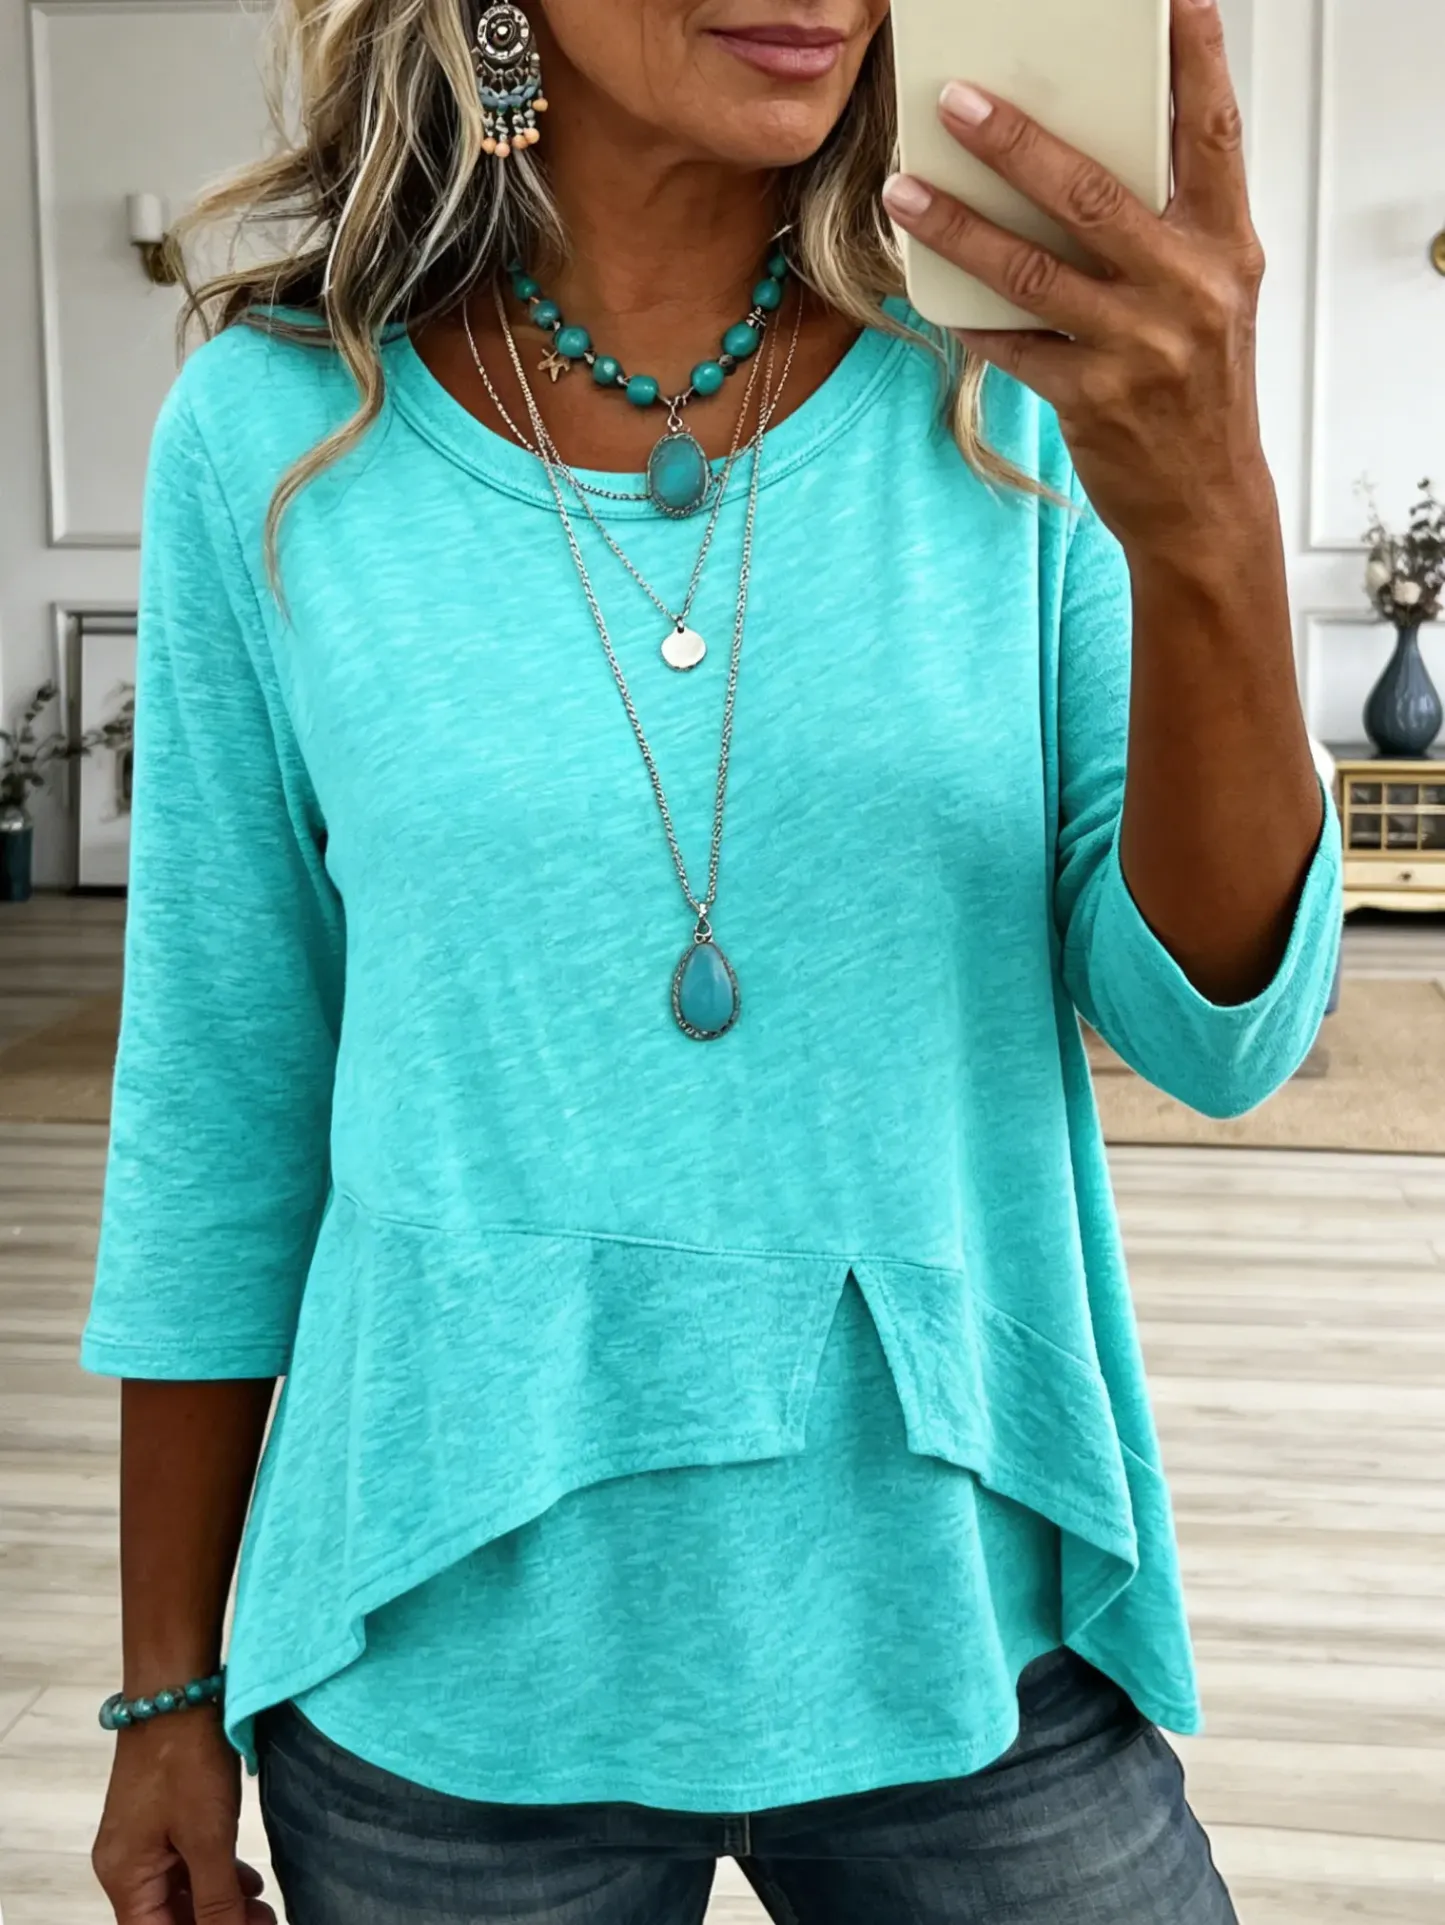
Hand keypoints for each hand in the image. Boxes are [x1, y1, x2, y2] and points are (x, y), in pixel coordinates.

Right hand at [92, 1711, 276, 1924]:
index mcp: (125, 1877)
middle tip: (264, 1923)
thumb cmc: (185, 1759)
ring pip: (180, 1892)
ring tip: (263, 1909)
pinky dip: (215, 1875)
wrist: (177, 1689)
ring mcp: (142, 1838)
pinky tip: (249, 1881)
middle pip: (167, 1918)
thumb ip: (217, 1898)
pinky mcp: (161, 1816)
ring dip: (219, 1904)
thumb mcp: (208, 1837)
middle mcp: (125, 1863)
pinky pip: (185, 1862)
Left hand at [882, 0, 1269, 564]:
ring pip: (1032, 268)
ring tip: (904, 189)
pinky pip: (1012, 343)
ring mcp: (1140, 347)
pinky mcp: (1092, 399)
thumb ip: (1167, 229)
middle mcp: (1190, 288)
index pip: (1212, 132)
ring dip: (958, 225)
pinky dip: (969, 314)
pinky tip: (929, 286)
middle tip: (955, 98)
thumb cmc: (1200, 391)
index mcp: (1228, 247)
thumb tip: (1078, 161)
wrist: (1206, 503)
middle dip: (1015, 140)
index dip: (1193, 57)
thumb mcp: (1212, 297)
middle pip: (1091, 192)